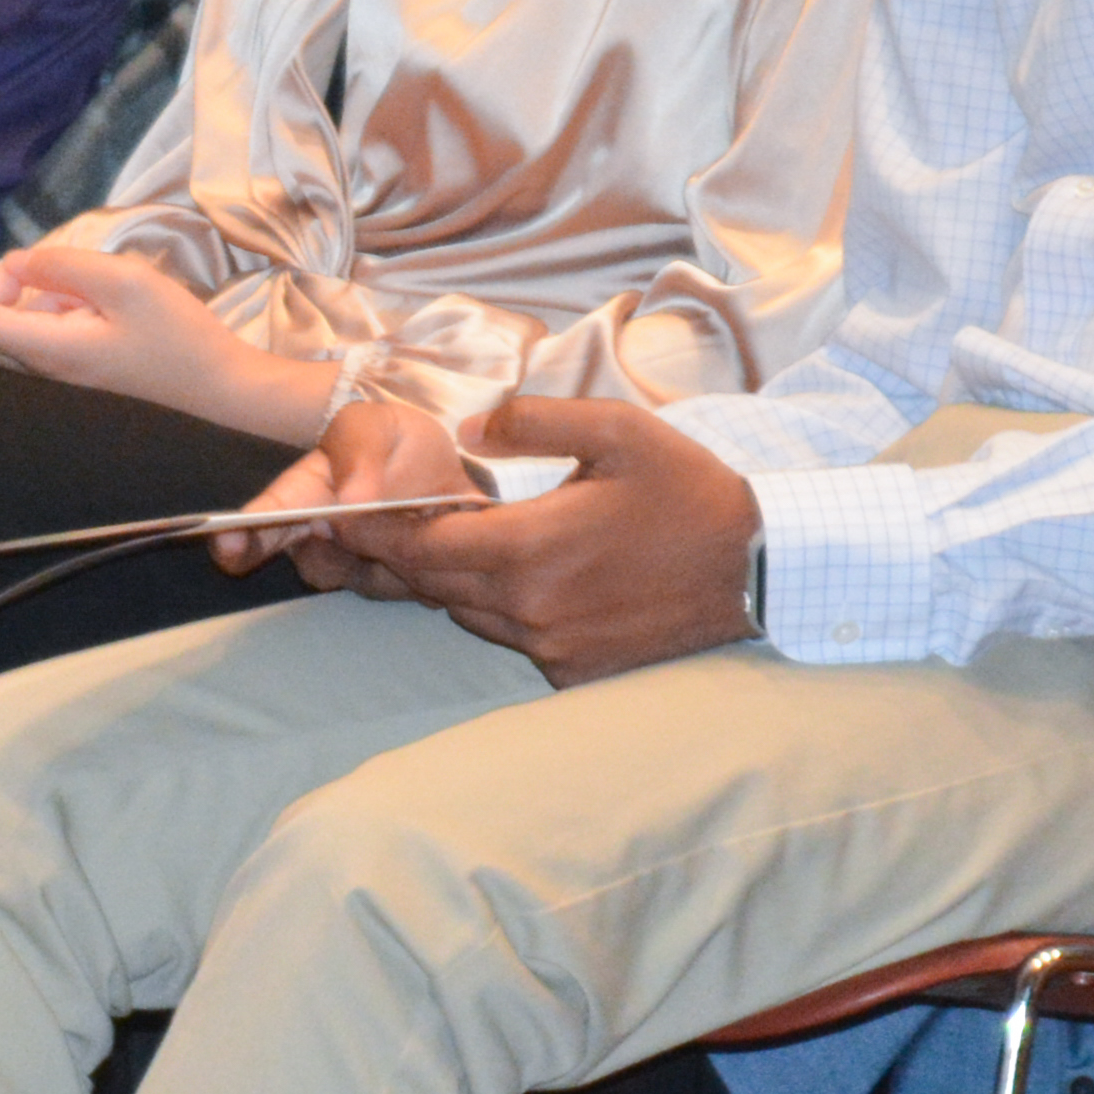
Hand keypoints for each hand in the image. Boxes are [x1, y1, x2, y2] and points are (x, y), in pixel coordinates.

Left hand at [0, 238, 327, 434]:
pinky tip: (104, 309)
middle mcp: (38, 369)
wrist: (225, 394)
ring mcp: (53, 375)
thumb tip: (16, 263)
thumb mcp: (126, 284)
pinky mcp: (70, 374)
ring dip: (42, 292)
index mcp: (44, 350)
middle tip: (60, 270)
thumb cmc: (181, 341)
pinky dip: (59, 307)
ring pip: (16, 317)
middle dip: (8, 279)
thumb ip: (62, 266)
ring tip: (101, 295)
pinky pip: (42, 329)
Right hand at [212, 393, 484, 583]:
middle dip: (318, 565)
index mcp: (307, 494)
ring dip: (382, 553)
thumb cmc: (398, 442)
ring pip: (358, 579)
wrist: (457, 471)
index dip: (239, 535)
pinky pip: (406, 588)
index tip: (227, 548)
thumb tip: (349, 504)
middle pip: (304, 559)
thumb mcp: (375, 426)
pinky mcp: (404, 584)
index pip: (266, 516)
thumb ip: (359, 454)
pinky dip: (421, 566)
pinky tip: (435, 535)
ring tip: (413, 515)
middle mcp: (325, 537)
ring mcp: (363, 565)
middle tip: (332, 535)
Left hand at [323, 397, 764, 685]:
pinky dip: (501, 610)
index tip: (336, 518)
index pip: (420, 548)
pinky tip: (523, 578)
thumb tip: (465, 431)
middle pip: (434, 584)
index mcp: (530, 548)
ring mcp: (553, 647)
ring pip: (469, 613)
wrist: (757, 568)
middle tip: (377, 524)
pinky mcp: (574, 671)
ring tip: (456, 542)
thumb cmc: (686, 491)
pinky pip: (513, 639)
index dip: (372, 533)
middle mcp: (531, 608)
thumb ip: (531, 421)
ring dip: (454, 581)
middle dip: (404, 554)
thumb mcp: (616, 430)